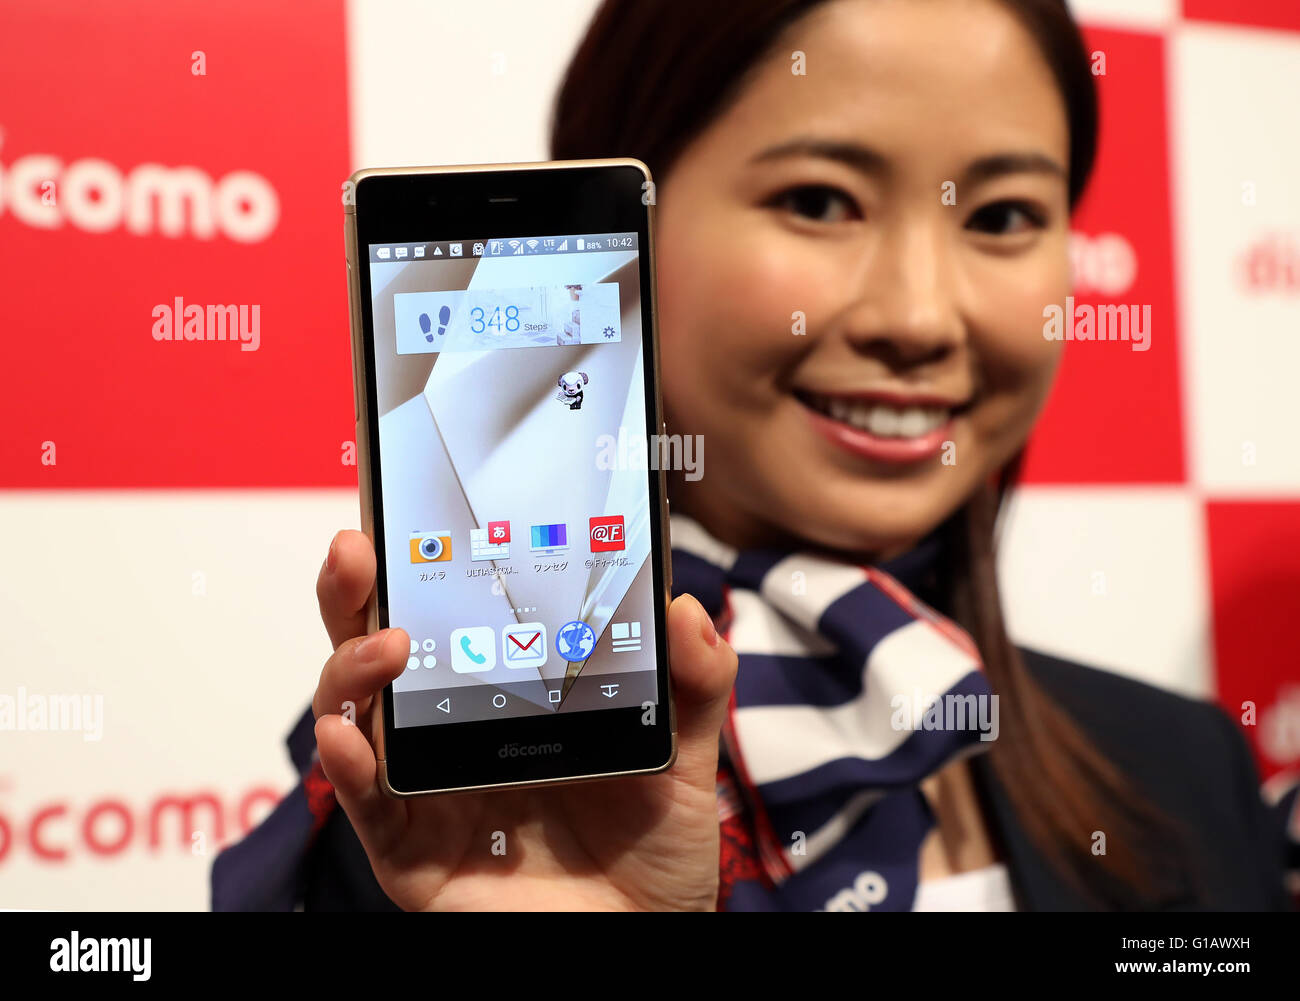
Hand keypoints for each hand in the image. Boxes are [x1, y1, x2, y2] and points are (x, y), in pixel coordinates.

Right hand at [313, 530, 736, 910]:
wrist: (643, 940)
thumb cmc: (654, 851)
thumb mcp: (685, 757)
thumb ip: (694, 684)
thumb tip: (687, 607)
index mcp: (509, 691)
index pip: (452, 610)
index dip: (424, 557)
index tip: (419, 499)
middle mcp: (453, 728)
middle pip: (383, 644)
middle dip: (357, 588)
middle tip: (359, 542)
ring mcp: (427, 786)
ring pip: (358, 712)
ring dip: (352, 664)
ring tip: (387, 642)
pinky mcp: (413, 851)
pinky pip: (367, 806)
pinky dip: (347, 769)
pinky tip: (350, 736)